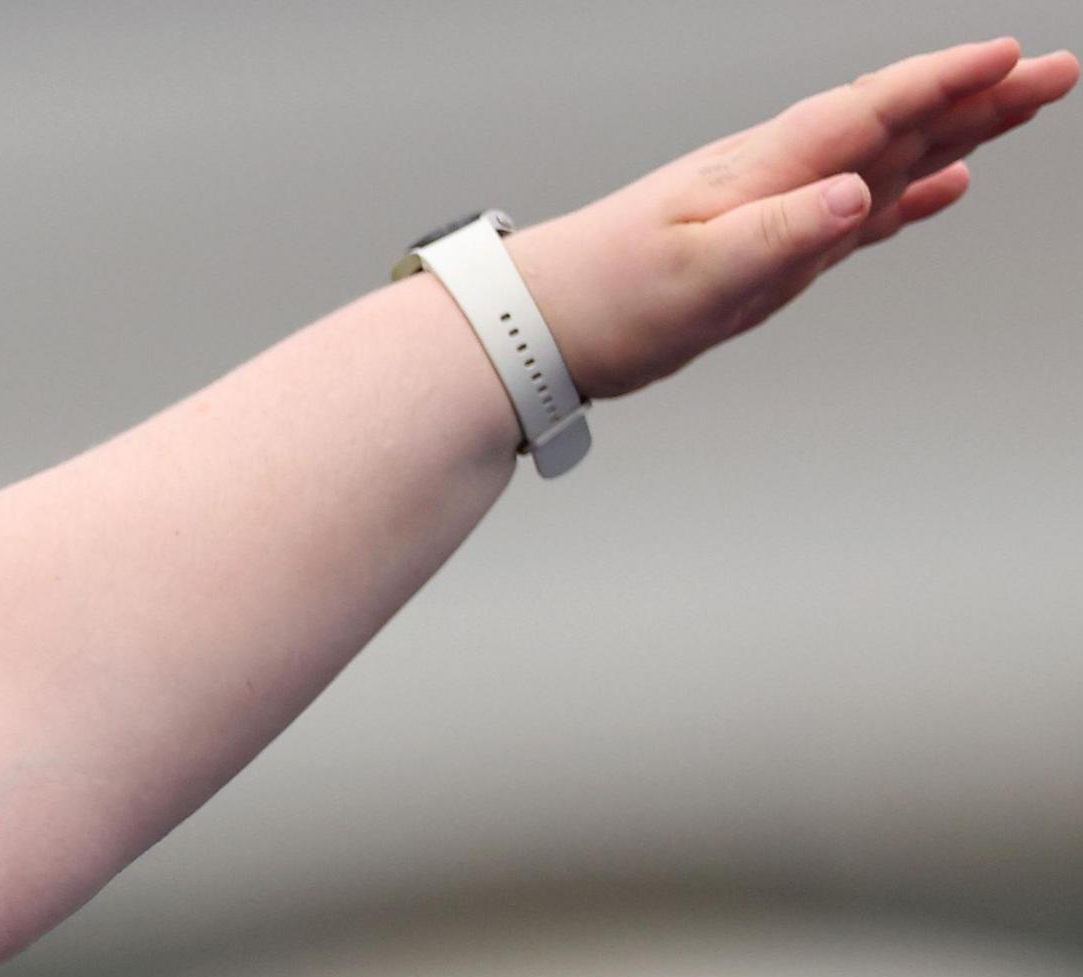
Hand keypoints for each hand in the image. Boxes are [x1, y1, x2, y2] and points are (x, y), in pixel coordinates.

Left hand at [508, 37, 1073, 401]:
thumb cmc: (605, 300)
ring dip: (961, 131)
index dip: (945, 83)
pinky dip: (912, 194)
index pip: (873, 111)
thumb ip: (781, 233)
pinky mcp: (773, 247)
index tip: (1011, 56)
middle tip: (1059, 70)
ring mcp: (781, 209)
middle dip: (980, 94)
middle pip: (899, 122)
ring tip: (1026, 104)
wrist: (539, 326)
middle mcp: (782, 178)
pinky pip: (862, 210)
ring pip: (891, 157)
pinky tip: (949, 185)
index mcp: (767, 171)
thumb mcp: (698, 275)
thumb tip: (859, 194)